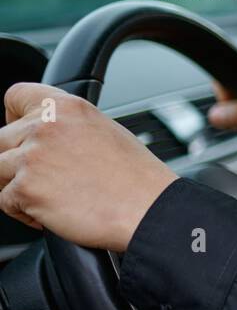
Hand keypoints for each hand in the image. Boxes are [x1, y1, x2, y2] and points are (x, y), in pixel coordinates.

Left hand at [0, 84, 178, 252]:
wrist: (149, 209)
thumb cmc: (137, 178)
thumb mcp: (105, 131)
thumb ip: (67, 126)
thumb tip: (43, 136)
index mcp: (67, 107)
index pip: (15, 96)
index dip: (14, 117)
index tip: (24, 136)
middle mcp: (45, 126)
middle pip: (1, 140)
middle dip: (16, 160)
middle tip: (45, 177)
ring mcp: (32, 157)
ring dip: (18, 186)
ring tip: (49, 197)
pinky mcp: (26, 189)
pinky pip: (4, 200)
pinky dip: (24, 211)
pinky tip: (53, 213)